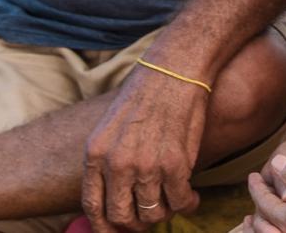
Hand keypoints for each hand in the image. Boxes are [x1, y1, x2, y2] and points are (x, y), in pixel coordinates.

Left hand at [82, 64, 207, 231]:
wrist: (176, 68)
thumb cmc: (146, 91)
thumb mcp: (111, 124)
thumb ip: (108, 159)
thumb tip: (116, 193)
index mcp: (96, 153)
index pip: (93, 206)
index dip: (105, 227)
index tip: (116, 231)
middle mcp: (117, 164)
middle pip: (121, 217)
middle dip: (136, 224)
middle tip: (150, 216)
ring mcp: (146, 166)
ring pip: (153, 213)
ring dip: (165, 213)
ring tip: (174, 202)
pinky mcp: (176, 164)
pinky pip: (181, 201)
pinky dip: (188, 204)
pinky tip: (192, 196)